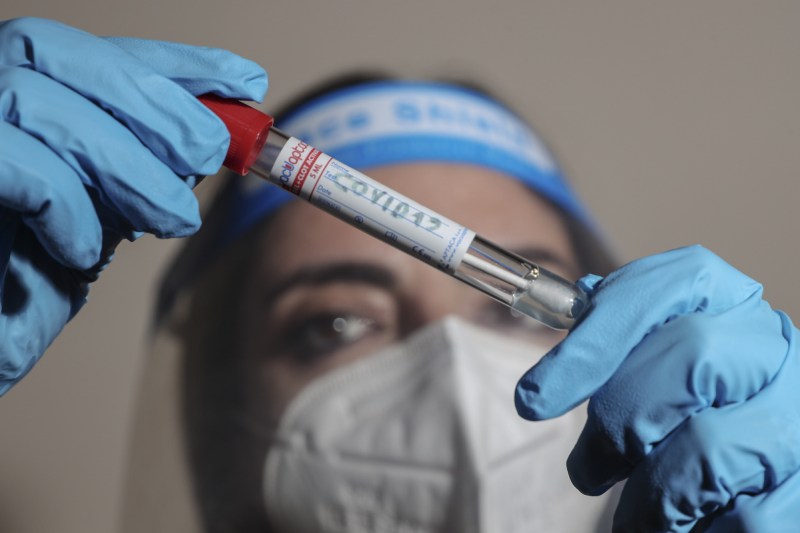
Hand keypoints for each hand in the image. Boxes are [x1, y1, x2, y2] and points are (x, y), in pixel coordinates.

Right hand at [0, 17, 266, 393]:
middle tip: (209, 154)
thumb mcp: (102, 208)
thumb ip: (141, 166)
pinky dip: (66, 207)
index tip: (244, 81)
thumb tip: (208, 139)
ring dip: (128, 166)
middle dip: (155, 104)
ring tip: (173, 218)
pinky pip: (14, 166)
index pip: (97, 52)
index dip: (175, 62)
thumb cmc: (26, 273)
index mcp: (18, 92)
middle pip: (60, 53)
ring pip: (39, 104)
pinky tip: (83, 250)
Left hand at [515, 245, 799, 531]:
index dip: (598, 335)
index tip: (534, 398)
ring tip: (632, 512)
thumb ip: (617, 339)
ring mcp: (799, 413)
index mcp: (729, 302)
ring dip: (647, 492)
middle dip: (618, 417)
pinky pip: (745, 514)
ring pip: (708, 446)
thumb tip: (562, 335)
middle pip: (690, 353)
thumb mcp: (652, 360)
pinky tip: (679, 525)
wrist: (756, 465)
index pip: (667, 285)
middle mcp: (774, 347)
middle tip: (588, 466)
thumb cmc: (687, 408)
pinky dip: (691, 527)